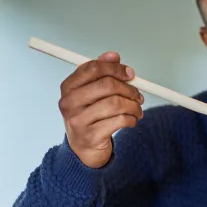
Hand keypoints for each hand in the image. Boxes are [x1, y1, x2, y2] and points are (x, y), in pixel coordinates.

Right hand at [58, 52, 144, 168]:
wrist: (82, 150)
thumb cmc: (88, 118)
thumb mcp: (90, 94)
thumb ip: (100, 73)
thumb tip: (114, 56)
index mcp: (68, 87)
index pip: (93, 69)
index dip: (115, 68)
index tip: (130, 74)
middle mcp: (69, 103)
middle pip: (107, 85)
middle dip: (128, 88)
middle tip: (138, 95)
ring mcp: (78, 120)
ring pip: (116, 103)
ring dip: (133, 106)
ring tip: (137, 109)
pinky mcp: (91, 136)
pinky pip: (119, 121)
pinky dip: (131, 119)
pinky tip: (132, 120)